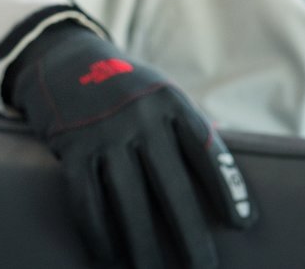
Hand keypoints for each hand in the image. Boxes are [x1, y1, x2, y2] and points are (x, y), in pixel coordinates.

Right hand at [5, 21, 254, 267]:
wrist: (61, 57)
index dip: (228, 188)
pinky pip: (86, 199)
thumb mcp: (158, 91)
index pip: (205, 149)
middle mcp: (138, 115)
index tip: (243, 224)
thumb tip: (226, 167)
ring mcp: (102, 131)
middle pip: (171, 186)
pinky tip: (108, 256)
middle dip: (190, 235)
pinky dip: (98, 233)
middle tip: (204, 268)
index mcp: (169, 101)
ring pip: (129, 201)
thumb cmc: (122, 87)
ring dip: (143, 245)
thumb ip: (186, 127)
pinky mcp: (72, 146)